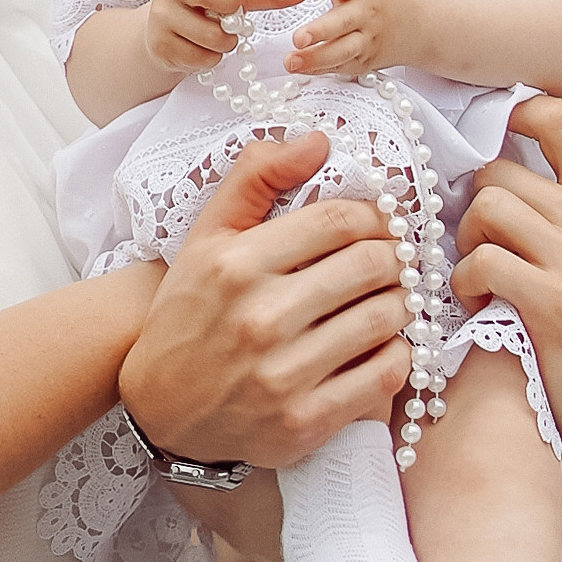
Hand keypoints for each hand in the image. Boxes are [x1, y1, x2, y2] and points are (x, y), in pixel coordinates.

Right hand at [121, 132, 410, 471]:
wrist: (160, 409)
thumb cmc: (190, 314)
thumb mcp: (207, 237)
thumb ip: (256, 177)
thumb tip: (319, 139)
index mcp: (237, 265)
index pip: (340, 221)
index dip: (377, 215)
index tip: (382, 223)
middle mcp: (260, 318)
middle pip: (371, 265)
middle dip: (395, 256)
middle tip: (395, 258)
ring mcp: (283, 374)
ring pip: (384, 318)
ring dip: (402, 302)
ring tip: (391, 296)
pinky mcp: (303, 421)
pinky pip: (384, 377)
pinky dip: (399, 355)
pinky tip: (385, 343)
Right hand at [144, 0, 302, 77]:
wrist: (161, 31)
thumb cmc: (203, 6)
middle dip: (234, 12)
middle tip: (234, 18)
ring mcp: (162, 16)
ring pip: (212, 35)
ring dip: (226, 42)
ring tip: (216, 34)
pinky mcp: (160, 45)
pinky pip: (202, 58)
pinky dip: (211, 58)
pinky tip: (200, 48)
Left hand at [272, 0, 428, 78]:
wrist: (423, 20)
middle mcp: (369, 11)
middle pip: (343, 21)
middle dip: (321, 30)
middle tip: (298, 37)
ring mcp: (370, 38)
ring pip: (343, 50)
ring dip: (317, 58)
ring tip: (291, 61)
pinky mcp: (368, 60)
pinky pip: (343, 66)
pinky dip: (321, 69)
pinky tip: (301, 69)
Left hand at [449, 95, 561, 466]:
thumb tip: (497, 173)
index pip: (558, 118)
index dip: (513, 115)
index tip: (492, 145)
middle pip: (498, 171)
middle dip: (474, 208)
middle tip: (478, 246)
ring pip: (485, 209)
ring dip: (466, 243)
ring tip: (478, 276)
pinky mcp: (552, 300)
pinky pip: (480, 262)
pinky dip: (465, 284)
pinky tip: (478, 304)